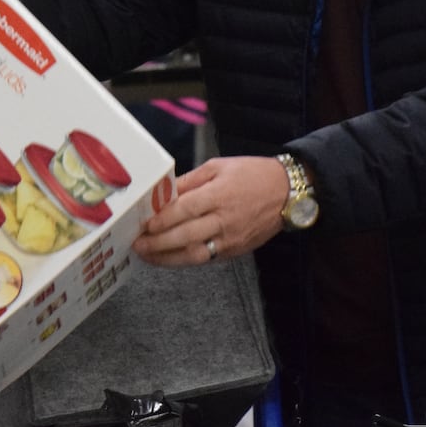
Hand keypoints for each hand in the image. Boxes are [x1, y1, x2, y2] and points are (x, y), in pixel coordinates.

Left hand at [133, 156, 287, 266]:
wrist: (288, 192)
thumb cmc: (252, 174)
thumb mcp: (219, 167)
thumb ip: (190, 181)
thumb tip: (164, 192)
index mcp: (219, 194)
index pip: (184, 210)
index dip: (162, 220)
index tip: (144, 225)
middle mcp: (225, 219)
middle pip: (185, 236)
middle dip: (158, 243)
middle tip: (137, 245)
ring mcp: (231, 238)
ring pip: (195, 255)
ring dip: (168, 258)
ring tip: (148, 256)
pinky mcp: (236, 250)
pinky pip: (207, 258)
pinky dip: (186, 260)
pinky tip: (170, 258)